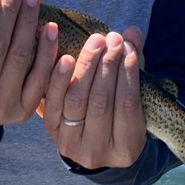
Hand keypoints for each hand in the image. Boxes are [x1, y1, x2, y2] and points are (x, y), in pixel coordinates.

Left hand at [42, 27, 146, 170]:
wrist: (93, 141)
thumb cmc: (119, 114)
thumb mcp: (133, 98)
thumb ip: (133, 66)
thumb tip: (132, 31)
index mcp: (125, 150)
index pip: (128, 106)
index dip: (128, 73)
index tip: (128, 46)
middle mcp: (96, 152)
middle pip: (101, 101)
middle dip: (108, 65)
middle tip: (112, 38)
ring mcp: (71, 144)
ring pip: (77, 100)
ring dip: (87, 66)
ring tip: (96, 41)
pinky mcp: (51, 131)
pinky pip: (53, 102)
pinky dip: (59, 78)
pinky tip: (66, 57)